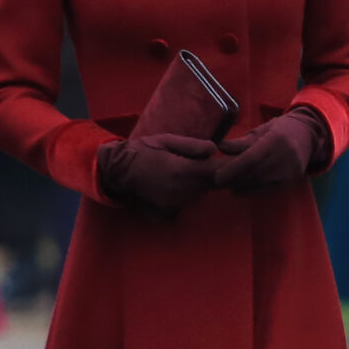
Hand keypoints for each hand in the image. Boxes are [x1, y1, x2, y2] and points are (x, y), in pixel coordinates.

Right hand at [97, 132, 216, 217]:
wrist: (120, 169)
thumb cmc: (145, 149)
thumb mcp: (168, 140)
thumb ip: (193, 146)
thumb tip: (215, 150)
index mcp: (182, 170)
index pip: (215, 171)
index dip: (224, 166)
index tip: (228, 159)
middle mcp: (181, 189)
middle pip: (210, 185)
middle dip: (211, 174)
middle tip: (201, 161)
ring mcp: (175, 202)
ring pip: (201, 194)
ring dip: (200, 184)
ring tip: (187, 170)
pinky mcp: (169, 209)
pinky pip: (189, 201)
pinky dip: (190, 193)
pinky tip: (179, 183)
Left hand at [212, 107, 328, 192]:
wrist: (307, 135)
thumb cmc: (279, 130)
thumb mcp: (260, 131)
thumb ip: (240, 142)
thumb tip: (219, 147)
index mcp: (275, 140)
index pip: (251, 158)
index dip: (233, 169)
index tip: (217, 177)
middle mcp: (285, 156)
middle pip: (255, 174)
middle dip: (234, 181)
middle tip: (215, 184)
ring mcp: (291, 171)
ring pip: (261, 184)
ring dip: (241, 187)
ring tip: (226, 186)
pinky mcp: (292, 180)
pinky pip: (269, 190)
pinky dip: (252, 191)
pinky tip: (240, 189)